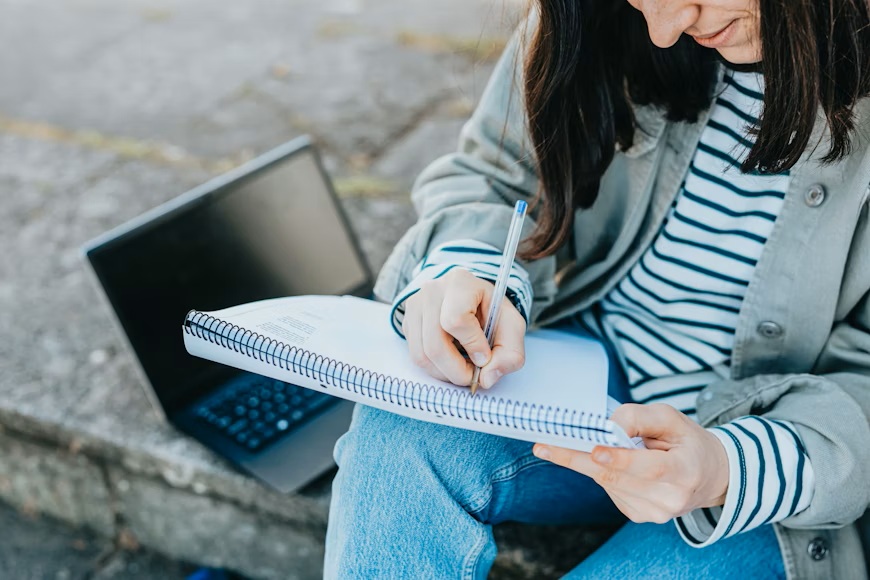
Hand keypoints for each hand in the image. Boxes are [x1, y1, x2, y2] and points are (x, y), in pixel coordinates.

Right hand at [402, 268, 525, 388]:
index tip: (485, 356)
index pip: (456, 320)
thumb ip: (511, 354)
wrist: (474, 300)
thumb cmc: (492, 312)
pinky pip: (415, 356)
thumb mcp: (512, 327)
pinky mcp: (407, 321)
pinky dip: (435, 368)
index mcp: (461, 283)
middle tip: (474, 376)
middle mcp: (432, 291)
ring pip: (421, 355)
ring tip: (463, 370)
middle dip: (457, 370)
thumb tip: (487, 378)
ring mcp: (415, 306)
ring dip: (445, 373)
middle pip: (434, 344)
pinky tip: (451, 361)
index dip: (472, 345)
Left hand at [533, 403, 728, 523]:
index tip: (595, 450)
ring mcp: (655, 512)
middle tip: (545, 445)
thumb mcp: (671, 418)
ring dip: (584, 462)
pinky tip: (605, 459)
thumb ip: (640, 417)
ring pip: (608, 483)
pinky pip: (609, 490)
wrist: (708, 475)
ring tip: (567, 442)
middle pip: (617, 478)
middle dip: (578, 459)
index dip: (621, 460)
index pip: (651, 468)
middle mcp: (671, 498)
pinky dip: (600, 471)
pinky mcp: (639, 516)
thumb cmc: (686, 441)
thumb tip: (608, 424)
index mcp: (686, 470)